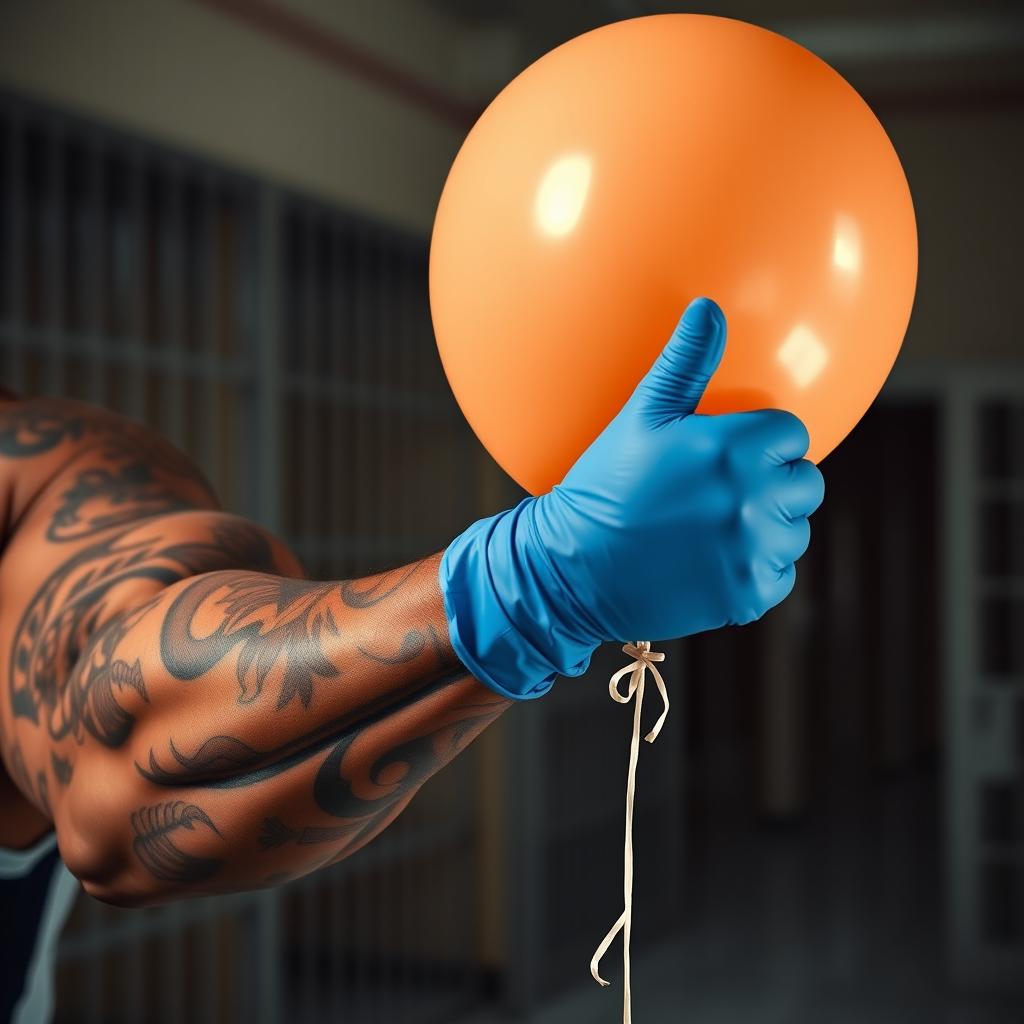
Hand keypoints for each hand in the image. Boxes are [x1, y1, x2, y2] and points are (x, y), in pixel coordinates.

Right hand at [440, 297, 824, 698]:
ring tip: (715, 528)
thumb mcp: (639, 416)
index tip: (730, 454)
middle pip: (806, 483)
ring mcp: (754, 552)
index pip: (792, 433)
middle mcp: (753, 500)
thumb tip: (709, 307)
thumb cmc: (603, 487)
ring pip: (795, 531)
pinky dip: (755, 570)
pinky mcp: (748, 595)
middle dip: (774, 482)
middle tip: (724, 492)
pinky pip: (778, 574)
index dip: (763, 441)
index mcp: (734, 449)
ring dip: (767, 528)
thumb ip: (685, 362)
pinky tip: (713, 561)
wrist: (572, 568)